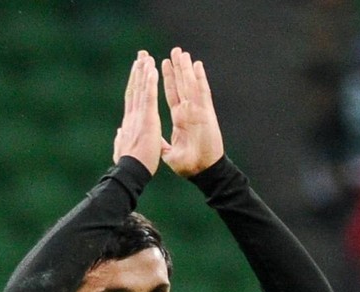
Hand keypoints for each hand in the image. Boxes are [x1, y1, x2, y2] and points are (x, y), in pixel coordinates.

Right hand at [113, 50, 160, 174]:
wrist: (131, 171)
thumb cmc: (130, 165)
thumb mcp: (123, 149)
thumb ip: (121, 138)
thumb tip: (119, 132)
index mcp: (130, 123)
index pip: (132, 98)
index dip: (134, 83)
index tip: (136, 70)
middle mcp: (132, 115)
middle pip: (135, 89)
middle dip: (138, 71)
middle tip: (141, 55)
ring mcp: (139, 116)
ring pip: (141, 89)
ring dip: (144, 71)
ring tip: (146, 56)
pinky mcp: (147, 119)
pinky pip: (149, 97)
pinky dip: (150, 82)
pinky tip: (152, 69)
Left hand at [160, 47, 224, 176]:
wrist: (203, 172)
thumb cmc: (189, 165)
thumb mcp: (169, 154)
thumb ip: (162, 144)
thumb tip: (153, 141)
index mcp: (180, 120)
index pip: (172, 95)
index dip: (167, 80)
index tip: (161, 65)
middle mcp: (189, 112)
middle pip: (182, 85)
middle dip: (177, 69)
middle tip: (174, 51)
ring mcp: (198, 111)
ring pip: (191, 85)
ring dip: (186, 69)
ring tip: (182, 53)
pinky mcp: (206, 114)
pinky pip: (203, 93)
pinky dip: (200, 79)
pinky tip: (197, 66)